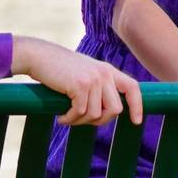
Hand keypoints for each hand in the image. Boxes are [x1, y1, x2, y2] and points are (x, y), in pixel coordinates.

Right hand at [12, 36, 144, 126]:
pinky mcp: (80, 85)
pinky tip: (61, 117)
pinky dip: (69, 119)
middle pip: (115, 109)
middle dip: (99, 121)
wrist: (39, 56)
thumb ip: (99, 87)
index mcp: (107, 70)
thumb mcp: (84, 73)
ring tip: (67, 117)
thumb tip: (108, 113)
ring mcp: (93, 79)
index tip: (136, 121)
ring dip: (80, 121)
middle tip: (82, 120)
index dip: (137, 105)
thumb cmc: (59, 68)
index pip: (132, 87)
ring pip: (95, 114)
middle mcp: (104, 73)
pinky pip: (80, 113)